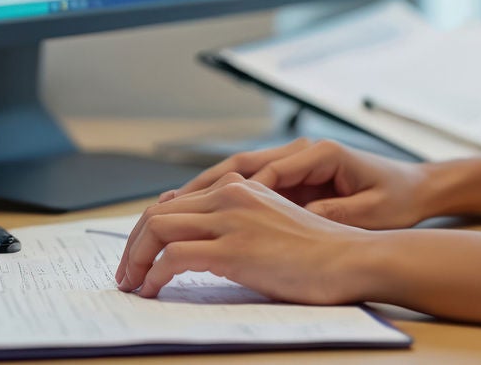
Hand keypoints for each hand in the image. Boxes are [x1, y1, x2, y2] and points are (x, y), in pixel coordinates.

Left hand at [113, 173, 380, 300]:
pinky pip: (175, 258)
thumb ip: (241, 227)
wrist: (353, 259)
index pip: (177, 203)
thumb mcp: (274, 227)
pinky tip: (153, 291)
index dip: (149, 231)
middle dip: (133, 245)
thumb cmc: (322, 253)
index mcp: (242, 188)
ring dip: (136, 259)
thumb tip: (203, 248)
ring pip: (158, 229)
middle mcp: (232, 196)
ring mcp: (232, 221)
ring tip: (132, 285)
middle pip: (158, 213)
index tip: (140, 257)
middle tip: (126, 274)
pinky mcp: (234, 250)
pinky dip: (154, 275)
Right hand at [158, 137, 436, 228]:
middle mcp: (301, 151)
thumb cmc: (398, 199)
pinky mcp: (292, 178)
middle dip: (200, 189)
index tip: (202, 216)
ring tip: (166, 212)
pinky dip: (220, 200)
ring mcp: (294, 162)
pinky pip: (248, 186)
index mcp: (319, 153)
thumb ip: (334, 211)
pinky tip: (195, 216)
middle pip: (239, 165)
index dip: (231, 196)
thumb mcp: (371, 212)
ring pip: (237, 173)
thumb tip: (293, 217)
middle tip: (163, 210)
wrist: (417, 188)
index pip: (263, 172)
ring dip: (202, 193)